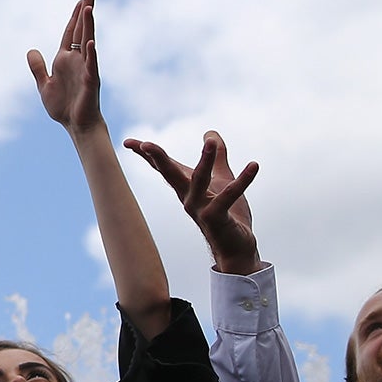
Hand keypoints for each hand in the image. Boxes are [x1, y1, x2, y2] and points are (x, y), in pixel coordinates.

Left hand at [27, 0, 103, 136]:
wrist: (75, 125)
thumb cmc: (63, 107)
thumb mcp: (44, 84)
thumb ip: (37, 67)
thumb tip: (31, 50)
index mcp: (65, 60)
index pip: (71, 33)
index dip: (74, 17)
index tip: (81, 1)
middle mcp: (78, 60)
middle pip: (82, 31)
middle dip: (85, 12)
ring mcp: (86, 68)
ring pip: (88, 42)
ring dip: (88, 25)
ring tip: (89, 8)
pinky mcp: (91, 81)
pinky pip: (91, 64)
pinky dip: (91, 53)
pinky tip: (91, 42)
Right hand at [124, 130, 261, 273]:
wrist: (237, 248)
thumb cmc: (227, 215)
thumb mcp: (222, 179)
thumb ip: (218, 157)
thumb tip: (210, 133)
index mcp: (186, 188)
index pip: (163, 168)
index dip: (146, 155)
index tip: (127, 142)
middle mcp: (188, 198)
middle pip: (170, 174)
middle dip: (158, 159)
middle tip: (146, 144)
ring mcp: (200, 209)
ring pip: (199, 181)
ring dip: (205, 161)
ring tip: (210, 142)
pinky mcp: (218, 219)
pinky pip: (229, 196)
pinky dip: (243, 180)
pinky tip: (254, 165)